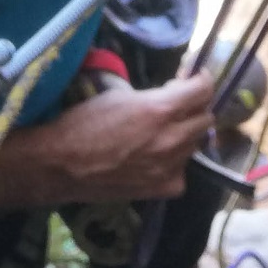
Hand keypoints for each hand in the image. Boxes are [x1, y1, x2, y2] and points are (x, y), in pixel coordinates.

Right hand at [39, 72, 215, 203]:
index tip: (195, 78)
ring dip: (184, 134)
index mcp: (161, 109)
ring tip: (162, 133)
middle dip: (194, 107)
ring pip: (195, 145)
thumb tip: (173, 94)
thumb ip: (154, 96)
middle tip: (177, 105)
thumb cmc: (85, 122)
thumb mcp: (120, 95)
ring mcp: (169, 167)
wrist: (62, 164)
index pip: (203, 90)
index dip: (201, 80)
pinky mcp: (162, 189)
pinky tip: (157, 159)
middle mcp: (172, 138)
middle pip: (205, 118)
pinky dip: (174, 164)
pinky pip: (182, 172)